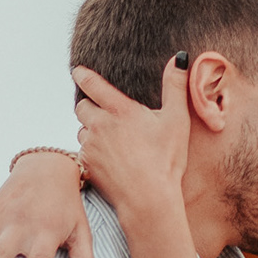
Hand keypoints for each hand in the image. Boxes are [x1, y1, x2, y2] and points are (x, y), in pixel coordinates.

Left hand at [71, 58, 189, 220]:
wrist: (148, 199)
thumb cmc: (166, 160)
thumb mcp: (177, 120)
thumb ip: (175, 86)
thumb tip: (179, 58)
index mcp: (120, 110)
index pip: (92, 84)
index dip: (83, 75)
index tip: (77, 71)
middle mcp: (100, 125)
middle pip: (81, 107)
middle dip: (89, 106)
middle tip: (104, 114)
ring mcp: (91, 146)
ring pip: (82, 131)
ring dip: (91, 131)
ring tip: (112, 141)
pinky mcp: (87, 165)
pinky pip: (83, 152)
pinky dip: (92, 152)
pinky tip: (110, 160)